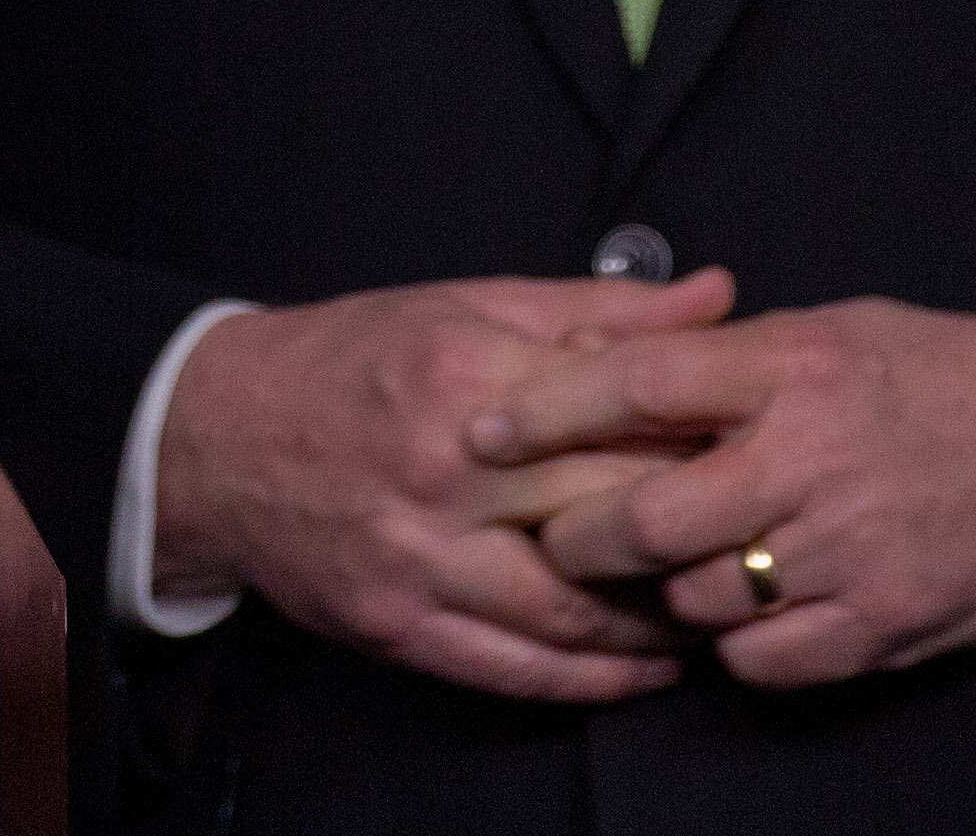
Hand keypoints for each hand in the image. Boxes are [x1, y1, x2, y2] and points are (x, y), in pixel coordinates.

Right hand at [152, 269, 736, 702]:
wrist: (214, 436)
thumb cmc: (349, 359)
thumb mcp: (465, 303)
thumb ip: (598, 309)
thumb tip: (718, 296)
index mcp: (466, 374)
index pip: (622, 420)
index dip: (705, 446)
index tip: (761, 458)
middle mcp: (443, 472)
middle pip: (606, 516)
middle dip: (694, 539)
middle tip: (761, 548)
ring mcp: (417, 558)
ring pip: (571, 614)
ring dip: (658, 626)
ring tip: (718, 618)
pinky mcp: (396, 624)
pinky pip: (517, 671)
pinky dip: (594, 680)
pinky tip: (644, 669)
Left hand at [477, 299, 975, 686]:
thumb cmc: (935, 374)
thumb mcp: (827, 327)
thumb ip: (720, 350)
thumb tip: (601, 355)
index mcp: (790, 368)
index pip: (636, 385)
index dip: (544, 409)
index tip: (481, 428)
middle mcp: (809, 460)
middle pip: (646, 516)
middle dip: (575, 534)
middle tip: (549, 532)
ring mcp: (846, 551)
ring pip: (696, 597)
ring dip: (659, 590)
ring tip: (655, 570)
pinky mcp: (880, 623)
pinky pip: (761, 658)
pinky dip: (731, 642)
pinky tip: (735, 610)